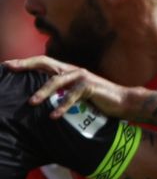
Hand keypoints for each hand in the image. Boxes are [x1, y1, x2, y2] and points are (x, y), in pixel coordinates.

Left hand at [8, 55, 136, 118]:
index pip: (44, 62)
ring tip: (32, 102)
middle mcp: (73, 70)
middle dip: (27, 65)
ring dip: (43, 92)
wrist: (124, 102)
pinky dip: (62, 106)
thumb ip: (62, 92)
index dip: (26, 62)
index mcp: (68, 71)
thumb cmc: (99, 100)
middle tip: (11, 68)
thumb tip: (42, 98)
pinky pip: (73, 96)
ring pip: (57, 81)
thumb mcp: (76, 95)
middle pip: (46, 63)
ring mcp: (82, 77)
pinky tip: (54, 115)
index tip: (8, 65)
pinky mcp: (91, 87)